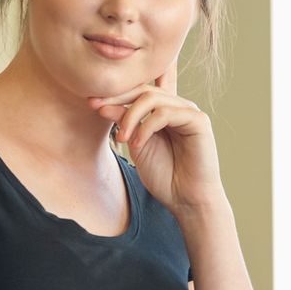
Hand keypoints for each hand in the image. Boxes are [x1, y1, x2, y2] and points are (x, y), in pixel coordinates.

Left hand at [88, 62, 223, 212]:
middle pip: (144, 89)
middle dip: (117, 98)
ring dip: (130, 117)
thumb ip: (124, 122)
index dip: (115, 92)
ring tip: (122, 139)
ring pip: (152, 98)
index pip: (138, 90)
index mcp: (164, 110)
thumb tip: (101, 104)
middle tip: (97, 109)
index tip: (91, 102)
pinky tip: (137, 144)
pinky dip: (146, 127)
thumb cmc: (164, 176)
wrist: (186, 200)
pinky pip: (165, 113)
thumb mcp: (136, 144)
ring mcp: (189, 112)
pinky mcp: (198, 121)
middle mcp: (178, 107)